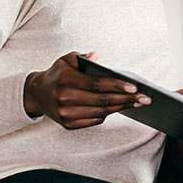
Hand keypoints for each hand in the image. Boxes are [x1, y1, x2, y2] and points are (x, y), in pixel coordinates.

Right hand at [23, 51, 150, 128]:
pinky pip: (94, 121)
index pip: (96, 84)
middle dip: (126, 99)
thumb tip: (96, 57)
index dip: (117, 86)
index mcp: (66, 80)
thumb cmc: (58, 73)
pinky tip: (121, 107)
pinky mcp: (68, 125)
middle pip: (102, 101)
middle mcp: (64, 99)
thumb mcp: (67, 59)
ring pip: (100, 113)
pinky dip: (108, 114)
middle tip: (145, 98)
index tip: (134, 87)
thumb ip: (82, 57)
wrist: (38, 94)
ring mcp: (66, 114)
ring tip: (137, 102)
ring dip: (121, 108)